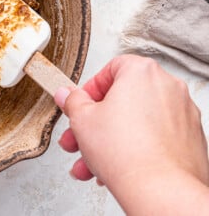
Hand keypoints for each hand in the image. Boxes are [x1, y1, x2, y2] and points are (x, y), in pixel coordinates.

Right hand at [55, 54, 208, 213]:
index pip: (111, 68)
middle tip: (80, 135)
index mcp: (142, 72)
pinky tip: (113, 167)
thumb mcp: (82, 120)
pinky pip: (154, 138)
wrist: (160, 190)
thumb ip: (73, 102)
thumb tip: (68, 95)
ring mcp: (183, 114)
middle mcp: (168, 87)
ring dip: (109, 140)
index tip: (80, 104)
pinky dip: (134, 148)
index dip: (90, 89)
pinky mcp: (190, 139)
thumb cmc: (127, 152)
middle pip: (123, 99)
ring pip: (136, 122)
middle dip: (95, 121)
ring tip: (90, 161)